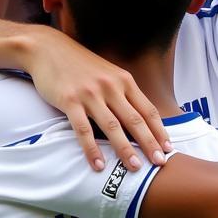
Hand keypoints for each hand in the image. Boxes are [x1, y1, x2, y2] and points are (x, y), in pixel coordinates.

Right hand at [24, 28, 172, 170]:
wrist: (48, 48)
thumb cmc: (80, 65)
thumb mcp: (108, 73)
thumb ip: (122, 93)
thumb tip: (139, 119)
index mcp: (123, 80)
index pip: (148, 110)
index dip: (159, 131)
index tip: (169, 148)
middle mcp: (110, 87)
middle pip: (135, 120)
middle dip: (149, 144)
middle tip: (160, 163)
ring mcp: (90, 94)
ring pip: (112, 126)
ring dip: (125, 149)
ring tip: (135, 168)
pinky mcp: (69, 100)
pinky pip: (83, 129)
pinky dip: (92, 149)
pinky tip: (98, 164)